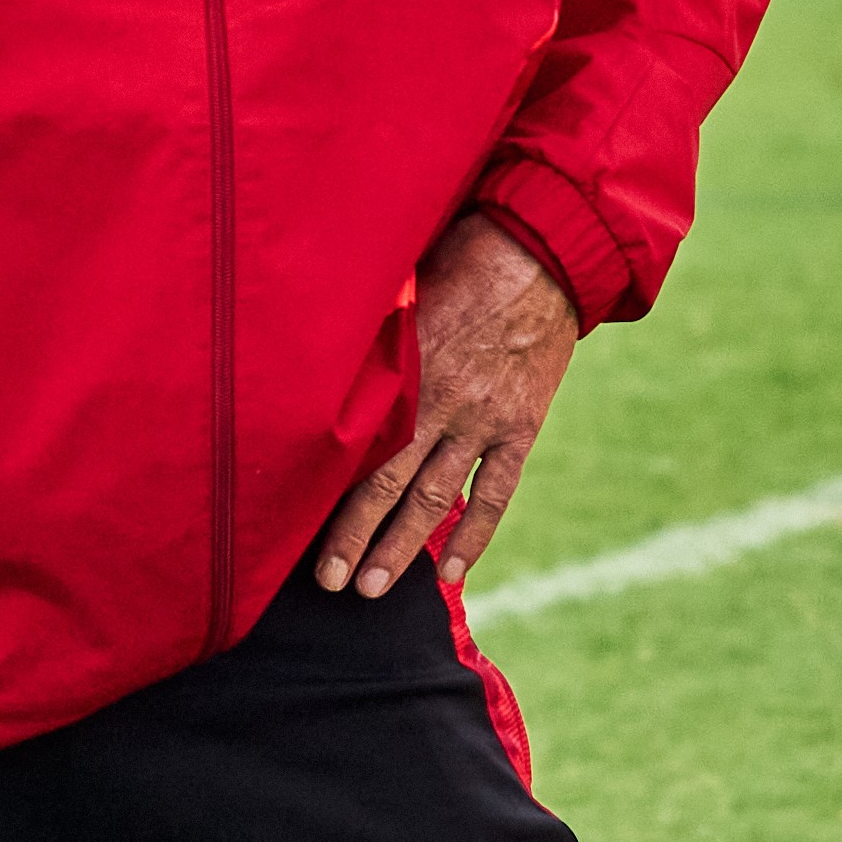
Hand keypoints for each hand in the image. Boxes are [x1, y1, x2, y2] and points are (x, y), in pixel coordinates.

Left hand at [306, 210, 582, 594]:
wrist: (545, 253)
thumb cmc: (463, 258)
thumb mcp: (404, 289)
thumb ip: (371, 337)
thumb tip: (320, 361)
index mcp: (406, 371)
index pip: (358, 447)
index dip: (328, 492)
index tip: (296, 525)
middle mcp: (442, 405)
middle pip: (389, 485)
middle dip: (356, 538)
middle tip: (329, 582)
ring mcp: (484, 421)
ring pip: (437, 499)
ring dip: (403, 547)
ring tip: (373, 588)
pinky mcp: (519, 427)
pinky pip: (495, 493)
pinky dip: (473, 535)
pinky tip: (452, 572)